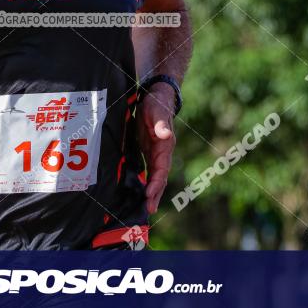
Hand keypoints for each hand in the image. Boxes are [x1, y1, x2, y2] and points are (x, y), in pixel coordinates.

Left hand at [136, 83, 175, 213]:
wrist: (157, 97)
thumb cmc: (156, 104)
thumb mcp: (156, 111)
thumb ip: (160, 124)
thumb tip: (166, 134)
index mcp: (165, 146)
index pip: (161, 168)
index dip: (156, 182)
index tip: (149, 194)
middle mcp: (163, 153)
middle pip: (160, 177)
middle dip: (156, 194)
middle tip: (150, 209)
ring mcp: (156, 154)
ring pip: (155, 177)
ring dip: (152, 193)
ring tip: (148, 208)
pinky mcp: (149, 152)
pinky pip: (150, 172)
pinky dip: (147, 184)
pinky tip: (142, 194)